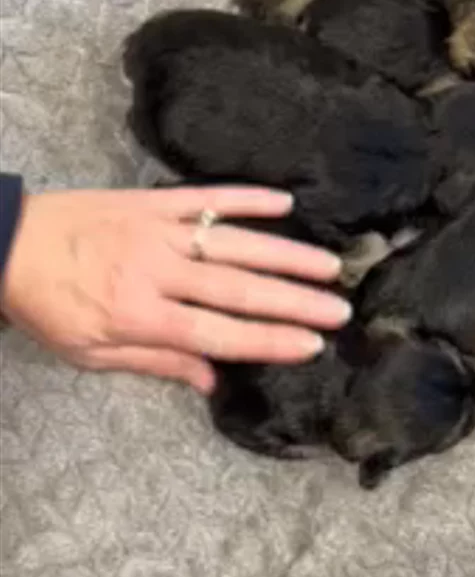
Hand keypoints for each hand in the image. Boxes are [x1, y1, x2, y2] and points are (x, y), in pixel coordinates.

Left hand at [0, 185, 350, 393]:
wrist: (4, 243)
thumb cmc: (47, 305)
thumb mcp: (91, 352)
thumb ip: (155, 362)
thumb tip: (211, 379)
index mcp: (139, 315)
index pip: (218, 333)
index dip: (268, 341)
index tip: (311, 346)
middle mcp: (155, 272)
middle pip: (238, 290)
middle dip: (295, 302)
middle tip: (340, 310)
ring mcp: (156, 230)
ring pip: (233, 243)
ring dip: (285, 254)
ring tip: (328, 266)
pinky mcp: (150, 201)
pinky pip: (205, 197)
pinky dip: (246, 198)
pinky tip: (284, 203)